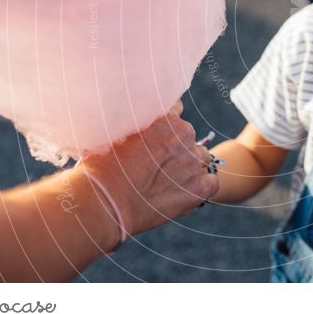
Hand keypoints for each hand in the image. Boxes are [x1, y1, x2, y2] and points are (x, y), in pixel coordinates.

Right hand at [77, 101, 218, 237]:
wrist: (104, 203)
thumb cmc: (100, 167)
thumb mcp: (113, 131)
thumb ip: (132, 121)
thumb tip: (131, 118)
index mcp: (165, 117)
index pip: (175, 110)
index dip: (165, 125)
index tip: (154, 137)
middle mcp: (184, 134)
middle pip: (187, 136)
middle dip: (175, 147)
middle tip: (154, 163)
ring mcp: (193, 162)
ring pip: (200, 157)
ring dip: (188, 165)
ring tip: (165, 180)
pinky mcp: (199, 189)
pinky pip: (212, 182)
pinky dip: (201, 187)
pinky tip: (183, 192)